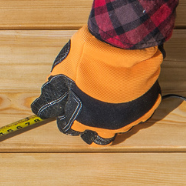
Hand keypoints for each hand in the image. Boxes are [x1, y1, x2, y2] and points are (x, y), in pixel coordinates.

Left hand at [30, 26, 162, 144]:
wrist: (123, 47)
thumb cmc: (89, 59)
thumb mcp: (62, 73)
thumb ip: (53, 93)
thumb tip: (40, 108)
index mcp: (82, 119)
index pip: (71, 129)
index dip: (67, 119)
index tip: (68, 110)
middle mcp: (105, 125)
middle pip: (95, 137)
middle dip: (89, 128)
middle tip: (87, 113)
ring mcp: (128, 119)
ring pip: (117, 129)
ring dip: (110, 120)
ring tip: (106, 104)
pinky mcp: (145, 109)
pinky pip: (136, 116)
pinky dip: (129, 110)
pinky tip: (124, 99)